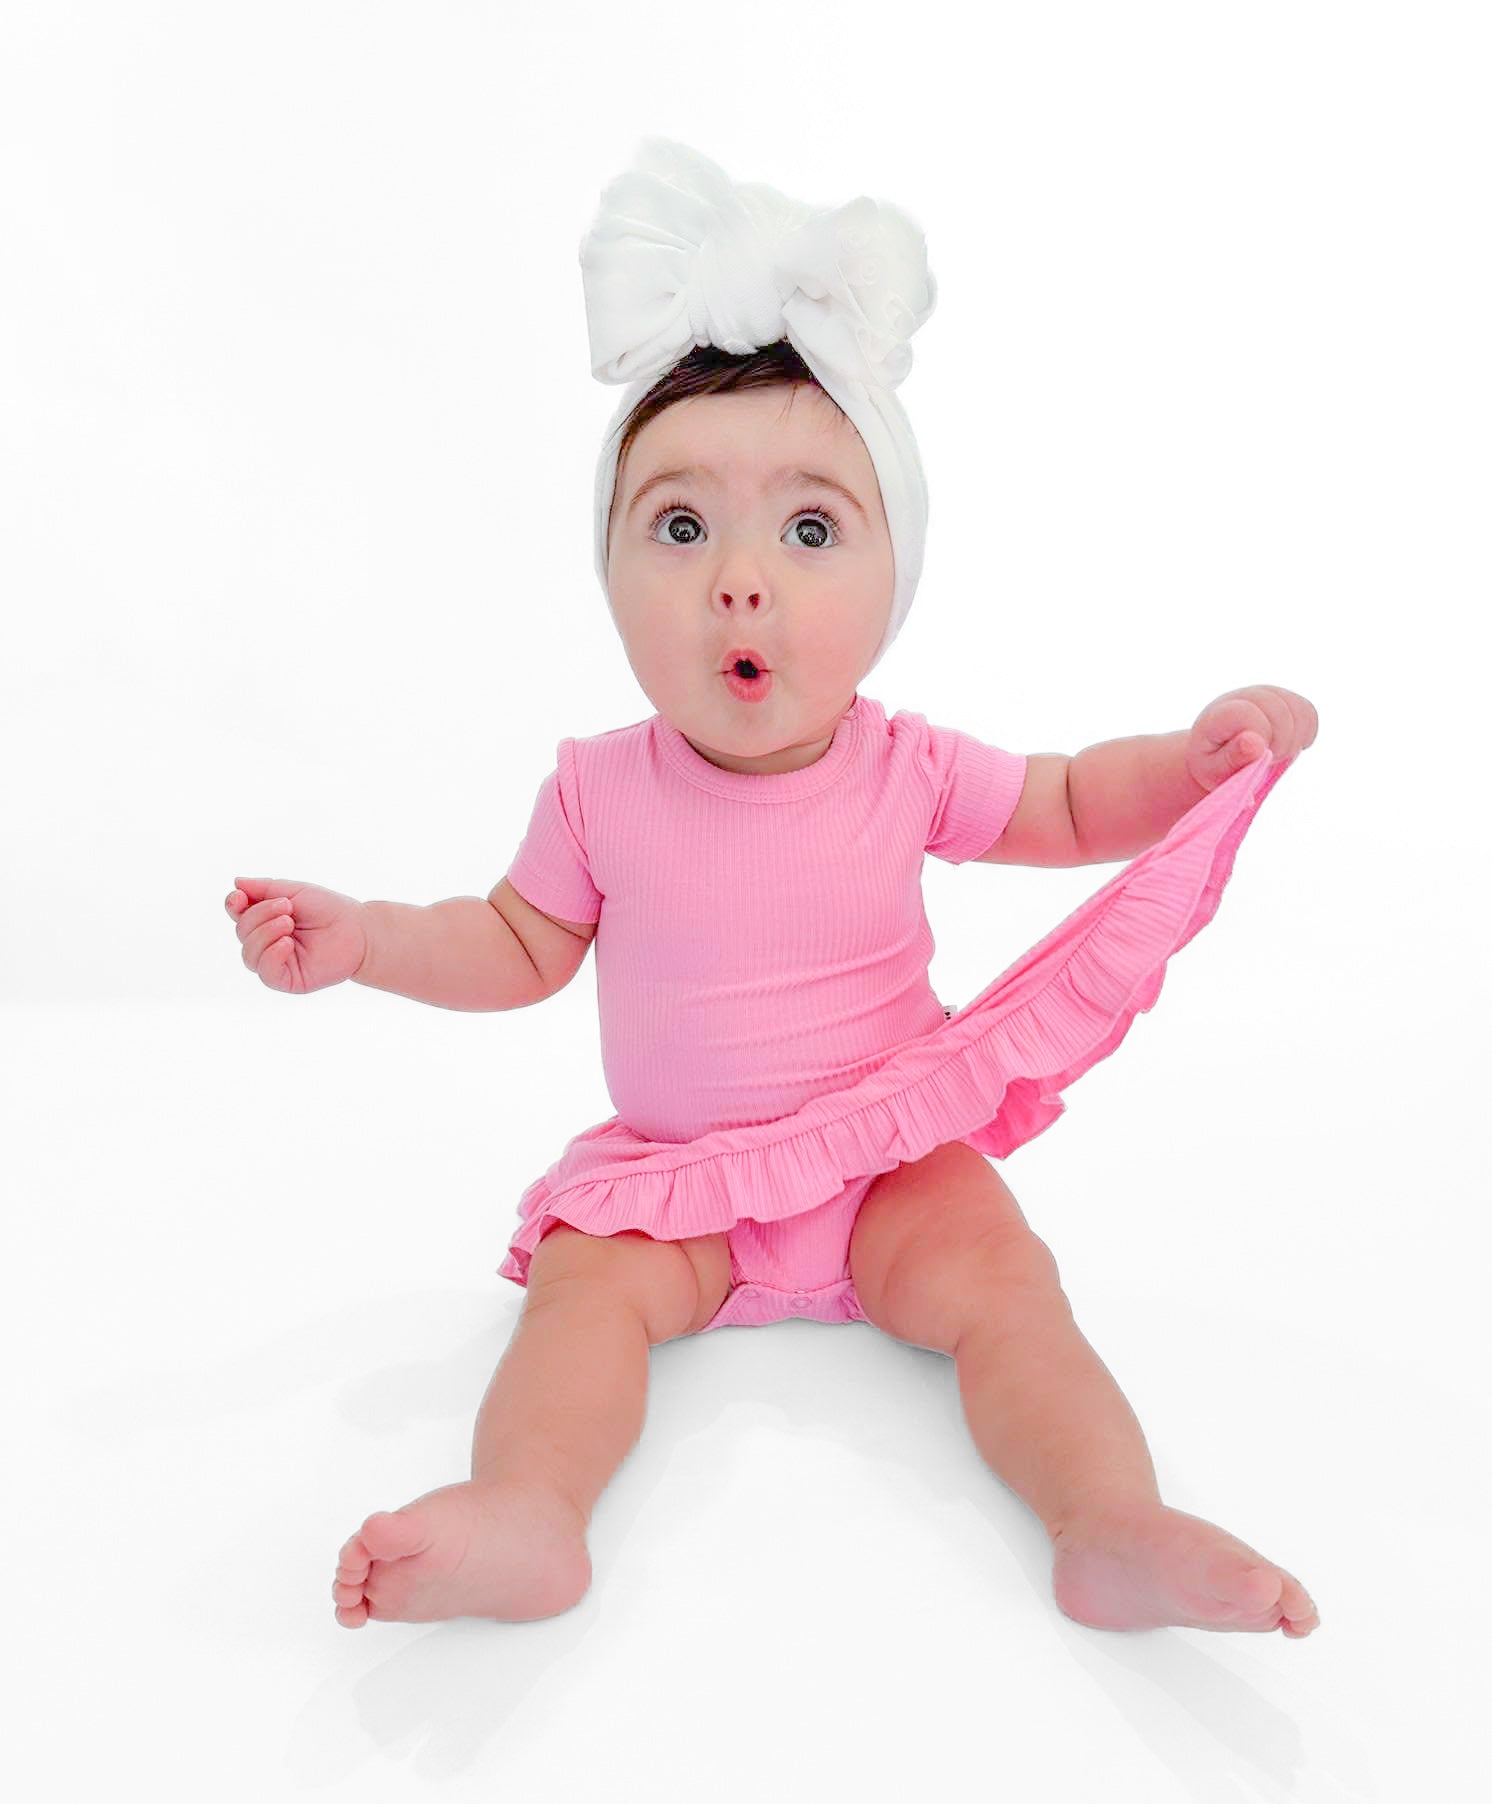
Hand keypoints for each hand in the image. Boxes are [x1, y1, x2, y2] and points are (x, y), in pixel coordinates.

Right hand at [224, 877, 368, 994]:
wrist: (359, 930)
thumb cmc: (330, 910)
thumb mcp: (295, 891)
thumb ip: (265, 888)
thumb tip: (236, 883)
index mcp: (266, 919)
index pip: (238, 914)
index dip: (233, 905)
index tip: (240, 897)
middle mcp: (267, 942)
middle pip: (242, 932)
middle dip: (260, 916)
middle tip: (288, 907)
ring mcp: (277, 962)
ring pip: (249, 954)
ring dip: (265, 933)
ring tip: (289, 922)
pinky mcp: (288, 980)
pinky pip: (266, 973)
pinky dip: (271, 955)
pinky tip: (286, 943)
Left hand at [1185, 685, 1318, 793]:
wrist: (1217, 754)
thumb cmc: (1213, 765)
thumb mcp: (1213, 771)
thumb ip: (1231, 758)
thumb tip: (1254, 742)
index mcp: (1218, 715)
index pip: (1248, 714)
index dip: (1260, 738)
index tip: (1255, 756)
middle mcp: (1241, 697)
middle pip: (1279, 709)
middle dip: (1280, 742)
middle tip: (1268, 760)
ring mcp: (1264, 695)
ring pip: (1297, 710)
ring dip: (1294, 740)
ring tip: (1276, 755)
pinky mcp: (1283, 700)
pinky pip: (1308, 712)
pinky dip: (1305, 734)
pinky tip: (1287, 747)